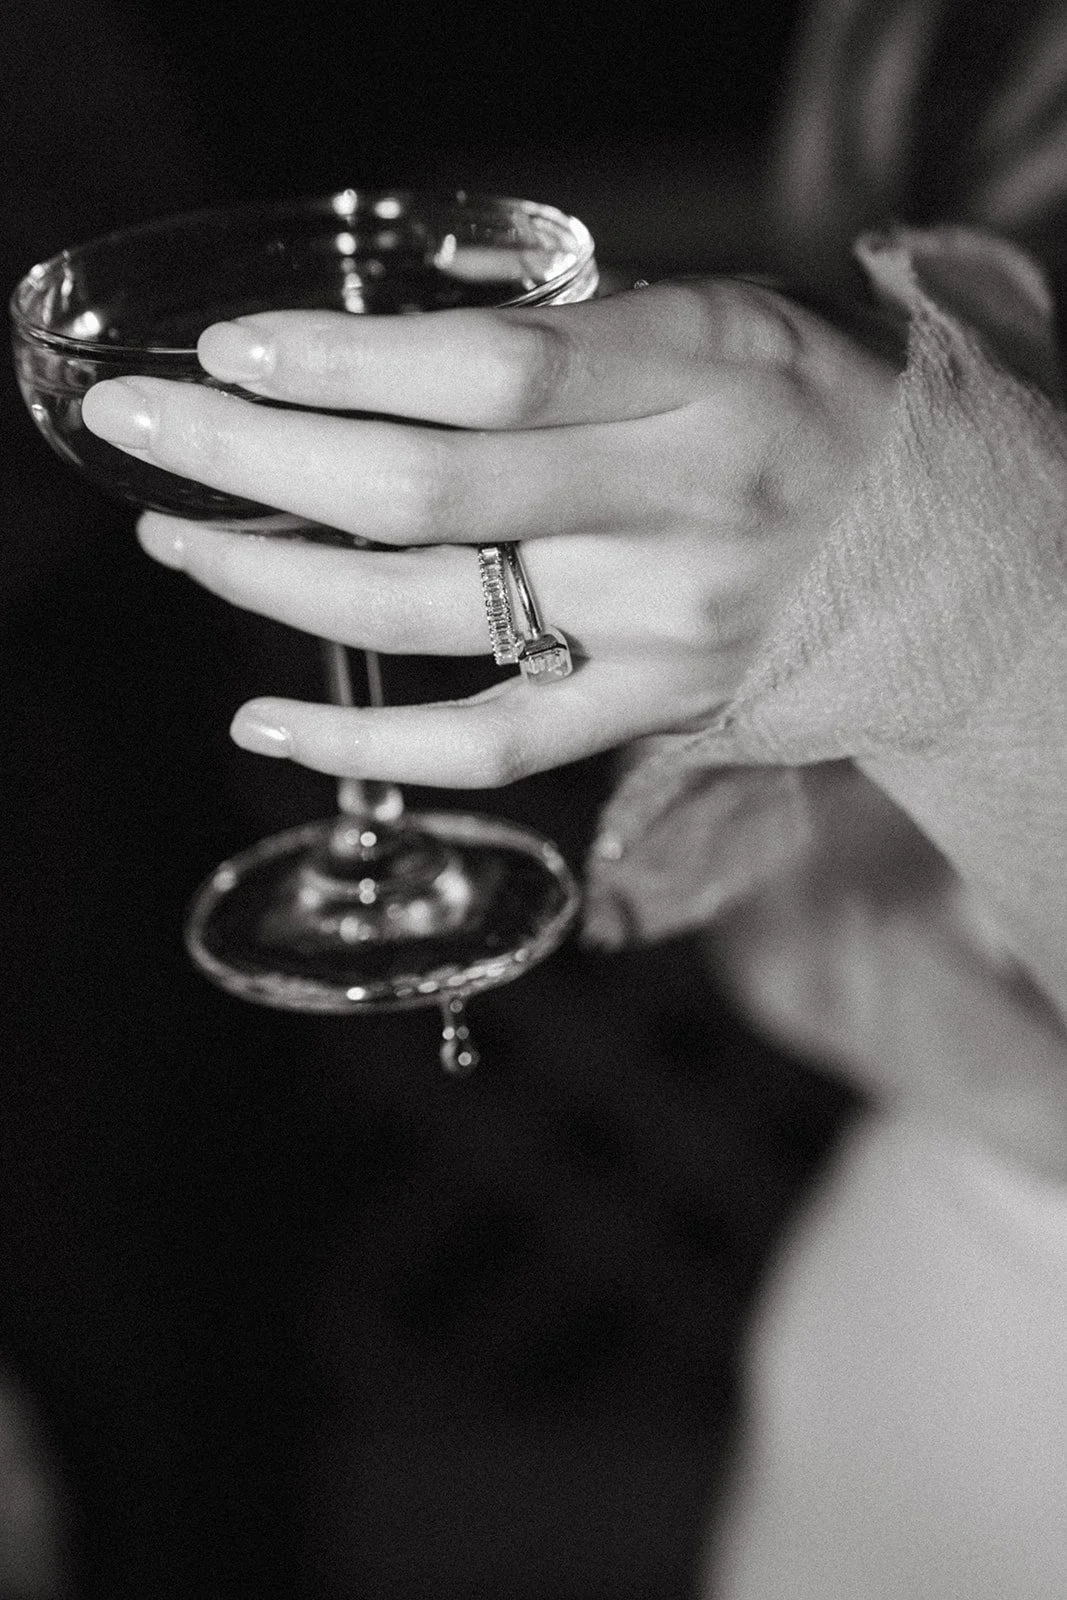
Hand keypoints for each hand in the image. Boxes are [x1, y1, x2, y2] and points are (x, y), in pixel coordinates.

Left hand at [80, 279, 897, 786]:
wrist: (926, 551)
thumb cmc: (800, 408)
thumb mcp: (717, 318)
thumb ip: (569, 333)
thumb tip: (375, 350)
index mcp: (703, 371)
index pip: (494, 368)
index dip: (344, 361)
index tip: (231, 354)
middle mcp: (676, 504)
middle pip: (424, 492)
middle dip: (254, 460)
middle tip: (143, 434)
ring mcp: (657, 624)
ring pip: (427, 618)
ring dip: (273, 579)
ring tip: (181, 544)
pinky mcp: (645, 710)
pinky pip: (487, 749)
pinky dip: (365, 747)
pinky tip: (263, 719)